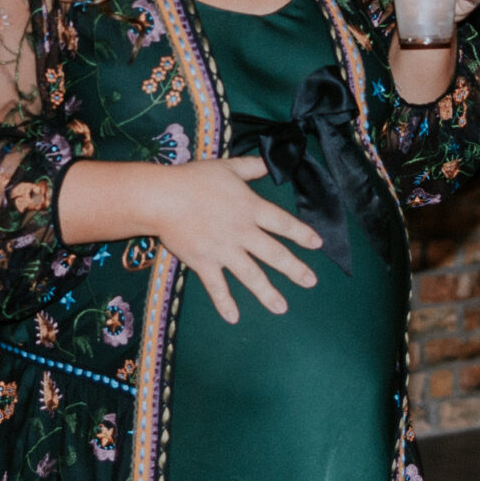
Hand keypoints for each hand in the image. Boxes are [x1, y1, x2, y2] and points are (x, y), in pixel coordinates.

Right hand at [134, 156, 322, 324]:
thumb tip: (270, 163)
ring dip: (267, 293)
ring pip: (251, 275)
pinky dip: (224, 303)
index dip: (301, 233)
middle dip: (294, 269)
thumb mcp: (226, 167)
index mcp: (250, 208)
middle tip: (310, 282)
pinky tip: (233, 318)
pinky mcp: (204, 263)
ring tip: (281, 308)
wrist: (163, 198)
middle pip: (274, 254)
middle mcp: (243, 233)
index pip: (282, 223)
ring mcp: (224, 251)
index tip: (317, 244)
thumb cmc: (193, 179)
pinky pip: (217, 287)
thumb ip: (250, 167)